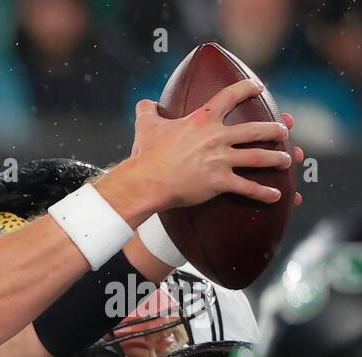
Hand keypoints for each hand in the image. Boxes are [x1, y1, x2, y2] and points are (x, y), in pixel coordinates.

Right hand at [127, 79, 293, 209]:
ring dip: (276, 158)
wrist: (146, 181)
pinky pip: (247, 187)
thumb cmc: (146, 155)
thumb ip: (147, 111)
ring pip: (258, 157)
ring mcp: (220, 160)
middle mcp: (217, 137)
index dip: (246, 89)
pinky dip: (263, 192)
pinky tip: (276, 195)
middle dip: (274, 129)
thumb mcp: (146, 126)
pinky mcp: (219, 181)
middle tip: (284, 130)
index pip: (229, 96)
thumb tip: (144, 104)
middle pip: (255, 129)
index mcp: (202, 120)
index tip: (258, 87)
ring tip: (286, 160)